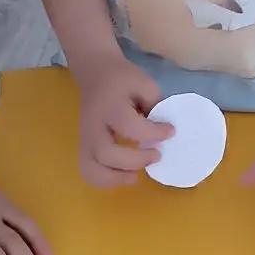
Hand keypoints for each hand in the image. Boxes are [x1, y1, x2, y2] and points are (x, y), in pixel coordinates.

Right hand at [75, 58, 171, 186]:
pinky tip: (123, 175)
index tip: (170, 131)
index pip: (129, 125)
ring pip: (91, 169)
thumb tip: (164, 134)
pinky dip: (106, 181)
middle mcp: (93, 125)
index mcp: (109, 105)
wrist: (95, 73)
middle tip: (156, 155)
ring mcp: (85, 139)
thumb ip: (155, 106)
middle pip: (105, 153)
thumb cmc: (122, 79)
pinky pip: (89, 172)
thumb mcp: (144, 83)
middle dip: (135, 161)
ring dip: (115, 179)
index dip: (153, 134)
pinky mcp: (84, 147)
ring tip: (135, 175)